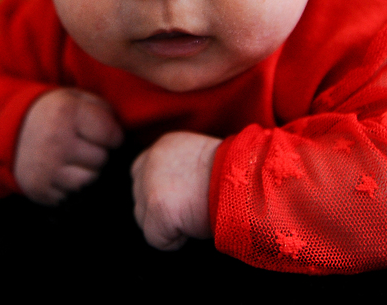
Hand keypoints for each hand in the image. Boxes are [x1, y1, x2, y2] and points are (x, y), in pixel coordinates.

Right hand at [14, 88, 123, 204]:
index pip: (112, 135)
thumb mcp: (75, 98)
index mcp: (67, 113)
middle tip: (87, 147)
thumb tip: (124, 133)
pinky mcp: (41, 189)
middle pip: (102, 160)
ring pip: (91, 180)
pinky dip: (73, 186)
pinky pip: (73, 195)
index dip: (113, 136)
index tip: (104, 135)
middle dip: (100, 154)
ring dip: (89, 172)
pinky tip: (65, 171)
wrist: (10, 132)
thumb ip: (103, 110)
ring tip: (77, 160)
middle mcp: (57, 141)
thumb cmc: (52, 113)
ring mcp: (47, 168)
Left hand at [131, 131, 221, 250]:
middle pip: (139, 197)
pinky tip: (193, 227)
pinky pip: (156, 239)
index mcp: (163, 146)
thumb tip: (171, 192)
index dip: (158, 190)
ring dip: (167, 225)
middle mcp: (151, 160)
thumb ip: (177, 169)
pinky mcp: (157, 209)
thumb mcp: (199, 160)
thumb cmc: (233, 175)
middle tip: (188, 209)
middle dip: (159, 209)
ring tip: (194, 215)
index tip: (179, 198)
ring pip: (144, 219)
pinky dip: (174, 241)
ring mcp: (150, 185)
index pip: (141, 171)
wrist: (248, 181)